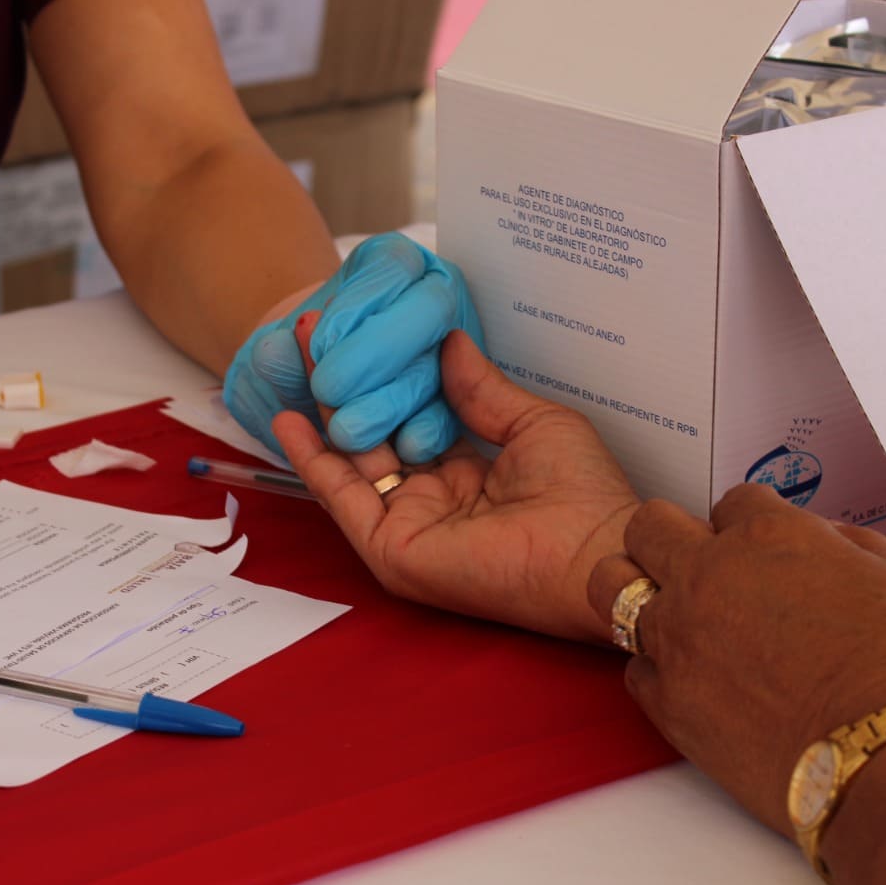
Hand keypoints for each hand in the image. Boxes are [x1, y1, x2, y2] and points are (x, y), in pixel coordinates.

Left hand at [224, 232, 485, 463]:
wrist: (310, 393)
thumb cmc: (298, 360)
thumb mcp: (277, 352)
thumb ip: (276, 354)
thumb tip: (275, 352)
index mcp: (393, 263)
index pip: (390, 266)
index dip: (359, 305)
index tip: (320, 345)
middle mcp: (433, 294)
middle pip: (429, 311)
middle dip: (378, 352)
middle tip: (329, 392)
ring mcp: (454, 346)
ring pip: (439, 367)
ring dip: (394, 402)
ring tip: (347, 432)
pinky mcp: (465, 396)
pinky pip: (458, 411)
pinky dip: (431, 430)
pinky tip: (403, 446)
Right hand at [275, 327, 639, 642]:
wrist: (597, 554)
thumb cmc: (583, 495)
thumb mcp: (531, 423)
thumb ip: (480, 389)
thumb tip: (447, 341)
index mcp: (469, 477)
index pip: (412, 421)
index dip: (389, 377)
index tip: (366, 332)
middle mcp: (433, 503)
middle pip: (375, 437)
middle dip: (346, 383)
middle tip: (318, 330)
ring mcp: (409, 527)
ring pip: (352, 463)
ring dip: (322, 409)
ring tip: (298, 353)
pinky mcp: (393, 551)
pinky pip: (343, 501)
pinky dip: (313, 462)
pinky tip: (289, 420)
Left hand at [587, 487, 885, 834]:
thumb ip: (852, 542)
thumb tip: (823, 542)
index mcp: (766, 535)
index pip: (731, 502)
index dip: (748, 524)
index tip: (760, 549)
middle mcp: (707, 576)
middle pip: (647, 525)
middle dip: (668, 535)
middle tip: (692, 561)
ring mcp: (678, 637)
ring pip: (610, 586)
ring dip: (636, 588)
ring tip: (666, 608)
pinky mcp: (666, 698)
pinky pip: (633, 666)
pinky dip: (656, 666)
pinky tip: (688, 675)